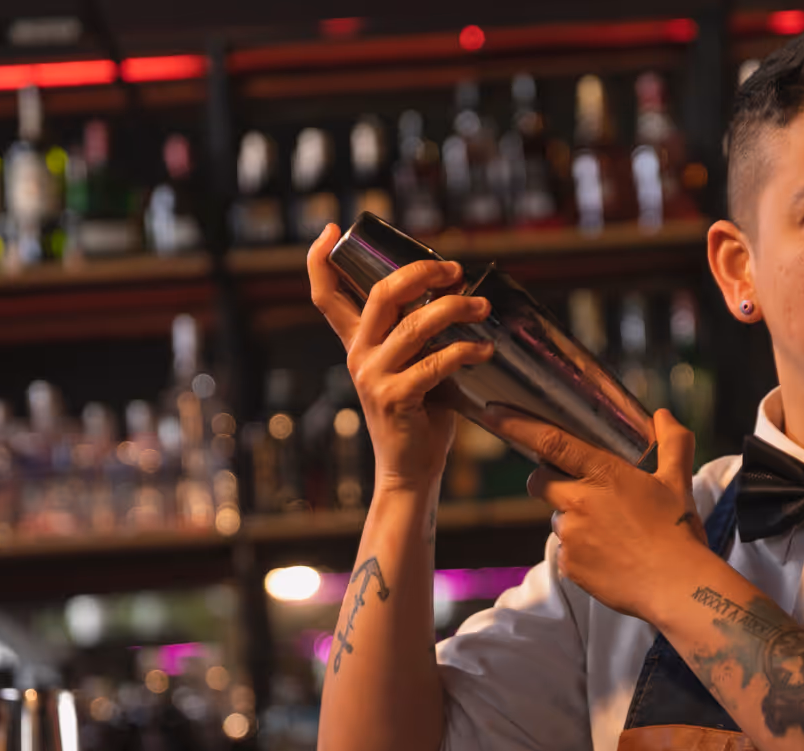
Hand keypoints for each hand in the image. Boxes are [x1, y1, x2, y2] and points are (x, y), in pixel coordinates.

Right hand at [307, 224, 494, 492]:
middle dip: (421, 273)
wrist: (411, 470)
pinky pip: (435, 363)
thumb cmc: (419, 417)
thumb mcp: (413, 369)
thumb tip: (456, 296)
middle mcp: (359, 356)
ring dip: (454, 309)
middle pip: (380, 294)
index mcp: (358, 344)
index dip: (319, 259)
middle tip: (455, 270)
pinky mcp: (396, 398)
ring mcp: (374, 377)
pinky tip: (484, 350)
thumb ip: (419, 338)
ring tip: (482, 307)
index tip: (330, 228)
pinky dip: (464, 351)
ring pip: (414, 325)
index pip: (326, 295)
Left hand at [485, 407, 708, 620]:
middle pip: (539, 481)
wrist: (676, 587)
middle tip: (577, 487)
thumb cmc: (678, 531)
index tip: (491, 413)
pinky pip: (564, 550)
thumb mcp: (678, 481)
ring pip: (556, 517)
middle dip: (547, 480)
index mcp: (603, 474)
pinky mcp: (568, 566)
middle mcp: (579, 502)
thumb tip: (664, 415)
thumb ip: (672, 442)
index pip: (549, 441)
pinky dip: (580, 550)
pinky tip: (609, 555)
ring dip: (572, 518)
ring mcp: (571, 535)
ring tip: (611, 531)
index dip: (515, 425)